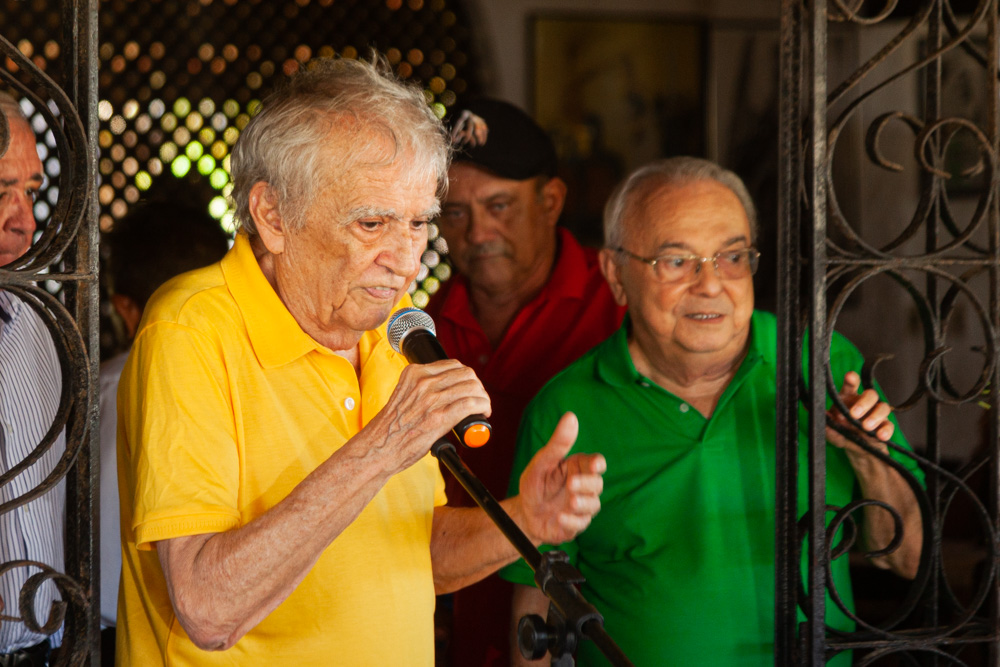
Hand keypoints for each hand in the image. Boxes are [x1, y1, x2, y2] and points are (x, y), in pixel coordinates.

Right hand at [365, 359, 490, 474]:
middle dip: (477, 386)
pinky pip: (470, 404)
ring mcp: (431, 399)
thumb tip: (446, 391)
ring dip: (483, 397)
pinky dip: (483, 406)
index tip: (469, 387)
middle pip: (466, 374)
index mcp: (414, 373)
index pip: (453, 364)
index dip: (466, 376)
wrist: (378, 448)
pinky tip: (483, 413)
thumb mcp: (404, 395)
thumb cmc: (390, 427)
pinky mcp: (439, 418)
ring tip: (483, 407)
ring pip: (472, 387)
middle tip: (479, 399)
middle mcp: (423, 382)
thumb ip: (421, 388)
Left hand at [515, 412, 605, 545]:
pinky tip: (560, 517)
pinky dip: (572, 521)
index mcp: (577, 468)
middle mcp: (583, 487)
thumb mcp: (542, 462)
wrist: (524, 514)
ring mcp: (582, 507)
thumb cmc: (535, 485)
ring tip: (570, 502)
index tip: (594, 465)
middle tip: (571, 484)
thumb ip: (558, 443)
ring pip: (593, 505)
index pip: (595, 463)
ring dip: (582, 503)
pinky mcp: (576, 524)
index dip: (597, 464)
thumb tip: (570, 417)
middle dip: (587, 484)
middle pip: (597, 484)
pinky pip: (581, 524)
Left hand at [826, 371, 893, 454]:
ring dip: (875, 416)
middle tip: (854, 414)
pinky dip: (886, 430)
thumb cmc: (842, 434)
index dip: (851, 380)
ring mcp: (876, 414)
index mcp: (848, 399)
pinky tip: (881, 436)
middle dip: (863, 403)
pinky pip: (889, 425)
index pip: (850, 386)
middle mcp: (864, 403)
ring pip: (883, 408)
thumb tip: (823, 417)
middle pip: (870, 394)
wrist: (855, 449)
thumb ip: (828, 427)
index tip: (850, 376)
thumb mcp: (832, 433)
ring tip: (866, 427)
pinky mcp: (885, 426)